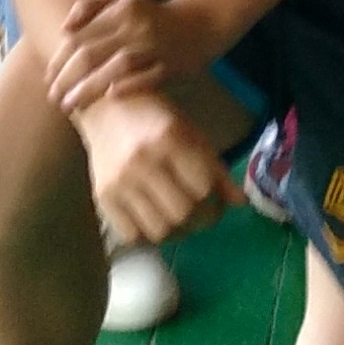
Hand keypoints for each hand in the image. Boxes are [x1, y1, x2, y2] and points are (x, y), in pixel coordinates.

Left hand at [46, 0, 220, 113]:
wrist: (199, 21)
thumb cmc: (153, 15)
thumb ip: (93, 6)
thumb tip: (65, 27)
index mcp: (123, 8)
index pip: (80, 36)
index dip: (59, 60)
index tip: (48, 78)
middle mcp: (137, 25)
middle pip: (92, 54)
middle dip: (67, 79)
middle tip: (54, 98)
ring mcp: (155, 46)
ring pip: (117, 67)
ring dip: (90, 88)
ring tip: (70, 105)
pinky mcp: (171, 65)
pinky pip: (149, 77)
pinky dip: (130, 85)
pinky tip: (111, 97)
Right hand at [77, 89, 239, 245]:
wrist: (105, 109)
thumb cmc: (155, 117)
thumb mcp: (190, 132)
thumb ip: (215, 168)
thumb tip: (241, 202)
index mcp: (170, 139)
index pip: (203, 188)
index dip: (217, 203)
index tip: (218, 204)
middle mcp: (143, 162)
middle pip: (182, 213)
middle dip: (201, 220)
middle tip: (203, 215)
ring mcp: (120, 182)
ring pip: (159, 230)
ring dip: (177, 232)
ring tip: (182, 220)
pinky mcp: (102, 197)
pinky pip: (132, 236)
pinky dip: (149, 235)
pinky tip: (156, 220)